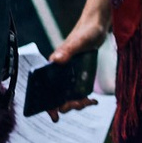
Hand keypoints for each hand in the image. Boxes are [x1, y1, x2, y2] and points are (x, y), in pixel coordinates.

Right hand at [43, 0, 110, 116]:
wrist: (96, 26)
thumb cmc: (86, 31)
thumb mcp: (78, 41)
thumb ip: (67, 50)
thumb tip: (55, 60)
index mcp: (54, 66)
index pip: (45, 89)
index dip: (47, 104)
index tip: (55, 115)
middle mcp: (59, 72)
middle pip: (57, 96)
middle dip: (67, 105)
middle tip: (80, 104)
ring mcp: (68, 75)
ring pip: (68, 96)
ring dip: (76, 103)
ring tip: (89, 102)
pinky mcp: (78, 75)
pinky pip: (77, 91)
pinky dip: (84, 98)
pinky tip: (93, 100)